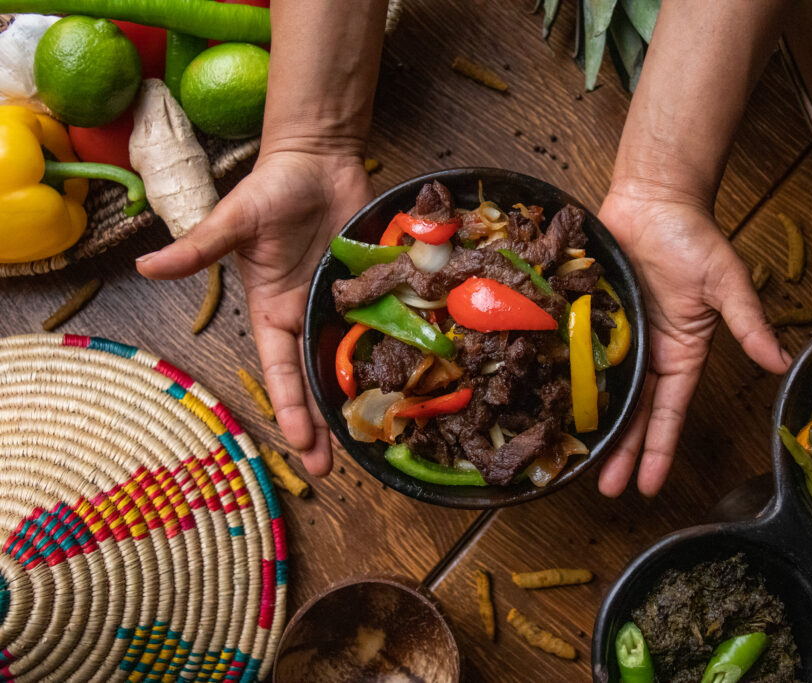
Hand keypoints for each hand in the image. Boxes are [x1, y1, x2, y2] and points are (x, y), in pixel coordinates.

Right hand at [136, 149, 373, 475]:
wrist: (319, 159)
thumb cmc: (272, 188)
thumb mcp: (234, 220)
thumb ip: (199, 249)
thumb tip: (146, 266)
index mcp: (272, 312)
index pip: (280, 372)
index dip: (291, 408)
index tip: (301, 445)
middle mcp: (305, 317)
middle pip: (315, 381)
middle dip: (322, 424)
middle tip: (336, 468)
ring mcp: (339, 307)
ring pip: (348, 363)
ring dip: (357, 400)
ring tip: (372, 443)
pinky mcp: (370, 290)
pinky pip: (381, 328)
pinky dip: (390, 356)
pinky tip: (408, 385)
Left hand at [596, 180, 790, 496]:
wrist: (654, 199)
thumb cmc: (694, 237)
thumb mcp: (727, 283)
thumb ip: (749, 323)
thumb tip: (781, 361)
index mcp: (682, 354)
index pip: (670, 413)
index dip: (659, 450)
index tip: (648, 487)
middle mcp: (649, 353)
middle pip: (633, 413)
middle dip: (622, 452)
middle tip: (603, 490)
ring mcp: (618, 338)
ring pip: (603, 392)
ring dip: (593, 426)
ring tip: (577, 462)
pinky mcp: (592, 319)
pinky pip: (577, 355)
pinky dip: (567, 380)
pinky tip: (551, 406)